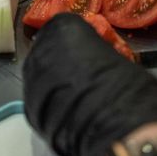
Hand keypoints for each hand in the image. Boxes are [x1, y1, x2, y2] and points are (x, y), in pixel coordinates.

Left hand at [23, 13, 156, 155]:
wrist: (120, 128)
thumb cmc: (127, 85)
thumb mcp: (116, 55)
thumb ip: (95, 51)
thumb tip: (93, 57)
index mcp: (62, 30)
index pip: (61, 27)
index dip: (74, 41)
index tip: (88, 52)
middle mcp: (39, 52)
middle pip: (46, 52)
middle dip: (60, 62)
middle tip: (82, 75)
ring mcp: (30, 82)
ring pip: (39, 78)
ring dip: (54, 85)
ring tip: (76, 98)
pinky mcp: (29, 112)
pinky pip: (39, 103)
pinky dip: (52, 107)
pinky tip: (70, 115)